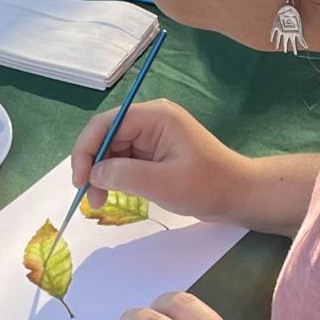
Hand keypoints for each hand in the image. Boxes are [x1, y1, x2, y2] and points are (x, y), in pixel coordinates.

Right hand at [71, 99, 249, 222]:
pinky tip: (117, 195)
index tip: (80, 180)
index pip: (106, 124)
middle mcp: (152, 121)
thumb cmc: (208, 186)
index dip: (86, 150)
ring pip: (114, 150)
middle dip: (94, 166)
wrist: (239, 195)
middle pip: (107, 136)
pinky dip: (117, 177)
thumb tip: (94, 174)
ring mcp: (154, 136)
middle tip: (91, 199)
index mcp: (156, 117)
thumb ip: (124, 175)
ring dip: (103, 174)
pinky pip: (126, 160)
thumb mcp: (164, 183)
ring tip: (101, 202)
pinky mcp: (156, 152)